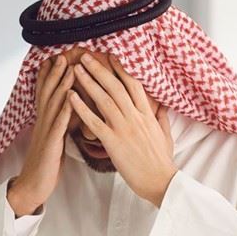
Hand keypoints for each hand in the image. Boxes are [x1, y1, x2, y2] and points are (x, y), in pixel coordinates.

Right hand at [8, 54, 74, 215]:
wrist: (33, 186)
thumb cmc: (46, 164)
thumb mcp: (53, 139)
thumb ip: (59, 123)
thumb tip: (69, 109)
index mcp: (45, 121)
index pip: (47, 93)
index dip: (52, 74)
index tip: (59, 56)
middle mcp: (43, 123)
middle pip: (49, 92)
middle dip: (56, 72)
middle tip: (64, 53)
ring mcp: (46, 133)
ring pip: (54, 104)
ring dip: (62, 85)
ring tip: (70, 68)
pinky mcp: (51, 146)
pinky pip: (59, 126)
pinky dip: (66, 111)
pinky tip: (73, 100)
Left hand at [67, 53, 177, 206]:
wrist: (160, 180)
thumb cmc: (162, 160)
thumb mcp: (166, 134)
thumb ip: (161, 117)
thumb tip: (161, 105)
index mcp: (147, 114)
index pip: (133, 85)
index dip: (121, 69)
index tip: (111, 55)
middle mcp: (135, 116)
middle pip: (115, 86)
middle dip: (99, 69)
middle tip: (85, 56)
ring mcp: (124, 128)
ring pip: (103, 99)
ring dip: (88, 82)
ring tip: (76, 69)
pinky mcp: (113, 141)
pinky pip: (94, 121)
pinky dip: (81, 107)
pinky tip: (70, 97)